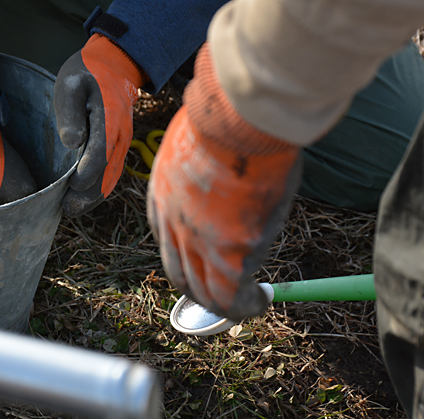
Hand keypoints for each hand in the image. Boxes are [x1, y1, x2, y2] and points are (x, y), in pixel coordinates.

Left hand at [54, 34, 145, 215]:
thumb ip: (70, 112)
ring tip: (72, 208)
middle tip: (67, 208)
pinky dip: (100, 187)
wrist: (115, 64)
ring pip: (112, 176)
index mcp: (109, 118)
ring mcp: (123, 141)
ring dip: (94, 196)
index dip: (86, 174)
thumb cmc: (87, 73)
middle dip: (88, 194)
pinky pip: (113, 171)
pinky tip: (84, 197)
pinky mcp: (120, 145)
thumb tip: (72, 142)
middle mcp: (121, 135)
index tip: (69, 187)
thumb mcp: (71, 84)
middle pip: (108, 172)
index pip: (101, 154)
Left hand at [147, 43, 301, 321]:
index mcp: (162, 197)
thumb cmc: (221, 116)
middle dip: (199, 290)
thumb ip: (199, 161)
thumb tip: (219, 159)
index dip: (188, 254)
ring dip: (224, 305)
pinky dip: (245, 306)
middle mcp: (174, 225)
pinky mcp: (231, 253)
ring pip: (205, 293)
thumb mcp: (193, 139)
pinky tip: (261, 300)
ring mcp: (200, 243)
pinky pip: (233, 297)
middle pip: (180, 274)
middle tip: (221, 295)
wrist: (235, 119)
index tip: (207, 259)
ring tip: (247, 304)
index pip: (168, 239)